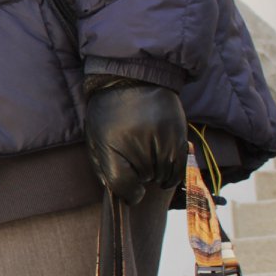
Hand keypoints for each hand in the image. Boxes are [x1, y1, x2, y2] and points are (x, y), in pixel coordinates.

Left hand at [84, 80, 186, 203]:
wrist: (133, 79)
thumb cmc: (109, 113)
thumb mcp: (96, 139)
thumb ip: (105, 169)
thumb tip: (124, 196)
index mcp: (111, 143)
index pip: (122, 184)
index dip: (126, 193)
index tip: (129, 190)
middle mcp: (138, 141)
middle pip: (144, 180)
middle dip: (138, 175)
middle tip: (133, 156)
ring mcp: (161, 137)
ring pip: (162, 175)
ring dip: (155, 172)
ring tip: (146, 153)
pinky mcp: (179, 135)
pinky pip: (179, 168)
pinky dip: (172, 173)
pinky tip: (163, 166)